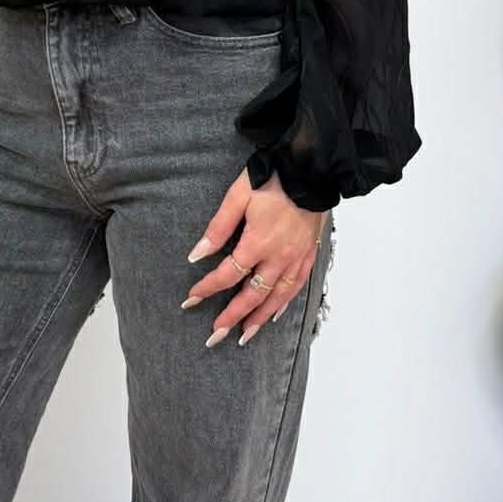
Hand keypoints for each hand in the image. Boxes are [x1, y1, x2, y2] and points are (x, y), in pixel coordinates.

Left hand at [181, 168, 329, 347]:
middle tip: (215, 335)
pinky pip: (297, 286)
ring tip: (244, 335)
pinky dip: (284, 303)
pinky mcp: (309, 253)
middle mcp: (279, 256)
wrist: (311, 166)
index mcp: (258, 241)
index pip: (229, 274)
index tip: (191, 300)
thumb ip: (218, 228)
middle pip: (253, 295)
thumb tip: (197, 254)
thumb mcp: (238, 196)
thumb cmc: (273, 176)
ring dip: (259, 318)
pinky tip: (274, 314)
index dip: (208, 289)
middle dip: (232, 317)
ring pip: (277, 297)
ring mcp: (297, 257)